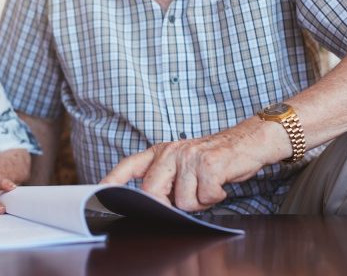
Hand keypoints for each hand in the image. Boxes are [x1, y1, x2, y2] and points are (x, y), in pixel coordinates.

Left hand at [101, 118, 283, 211]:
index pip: (130, 166)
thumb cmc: (214, 159)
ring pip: (182, 201)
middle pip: (153, 192)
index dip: (113, 180)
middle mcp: (171, 151)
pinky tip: (220, 183)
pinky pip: (205, 197)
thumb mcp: (184, 164)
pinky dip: (216, 197)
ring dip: (199, 201)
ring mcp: (189, 156)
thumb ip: (166, 180)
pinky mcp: (208, 164)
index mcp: (161, 152)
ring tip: (209, 185)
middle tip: (190, 196)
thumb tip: (152, 204)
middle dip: (169, 205)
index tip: (99, 190)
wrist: (247, 142)